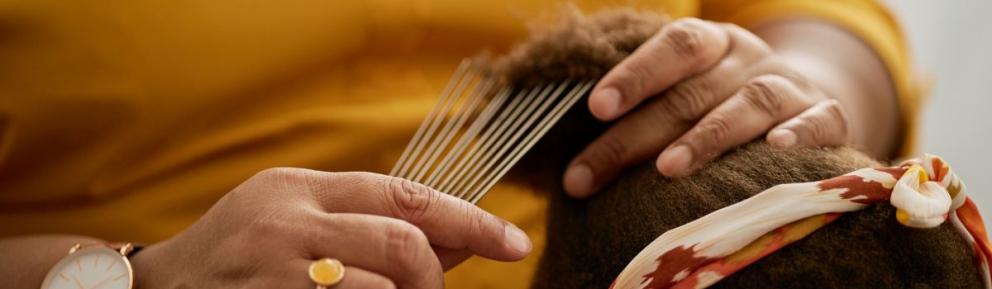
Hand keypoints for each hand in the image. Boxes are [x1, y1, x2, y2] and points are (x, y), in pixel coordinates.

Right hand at [130, 169, 530, 288]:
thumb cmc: (242, 257)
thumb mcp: (300, 222)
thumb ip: (374, 227)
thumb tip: (465, 240)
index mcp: (301, 187)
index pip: (405, 194)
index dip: (469, 219)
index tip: (514, 243)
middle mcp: (288, 219)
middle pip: (402, 241)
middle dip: (433, 275)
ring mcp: (274, 268)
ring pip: (379, 287)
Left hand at [564, 18, 850, 196]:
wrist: (804, 105)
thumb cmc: (722, 105)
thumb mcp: (687, 93)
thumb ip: (643, 112)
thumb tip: (575, 163)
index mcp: (711, 44)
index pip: (674, 46)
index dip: (635, 74)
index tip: (597, 108)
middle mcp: (749, 59)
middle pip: (690, 92)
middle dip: (635, 135)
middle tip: (589, 174)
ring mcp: (790, 86)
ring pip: (748, 105)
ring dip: (706, 136)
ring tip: (668, 168)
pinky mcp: (828, 117)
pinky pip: (818, 121)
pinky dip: (799, 134)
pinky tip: (775, 149)